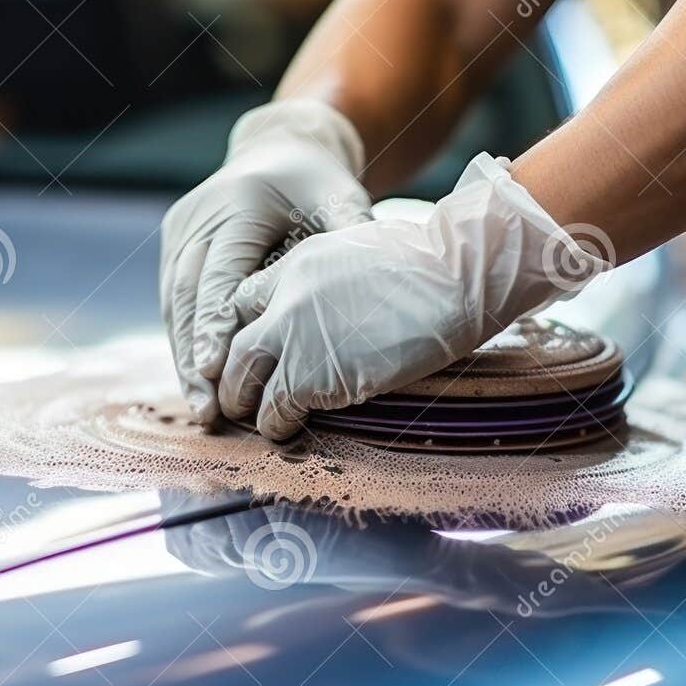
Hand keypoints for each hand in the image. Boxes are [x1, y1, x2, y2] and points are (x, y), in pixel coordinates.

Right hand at [161, 99, 370, 422]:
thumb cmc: (317, 184)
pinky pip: (173, 304)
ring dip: (184, 360)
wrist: (279, 150)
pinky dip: (185, 345)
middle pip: (187, 298)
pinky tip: (197, 385)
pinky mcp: (174, 247)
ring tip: (201, 410)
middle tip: (207, 409)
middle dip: (195, 356)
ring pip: (173, 306)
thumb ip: (350, 235)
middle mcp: (199, 218)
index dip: (215, 323)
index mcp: (237, 206)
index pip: (220, 274)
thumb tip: (376, 281)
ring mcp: (180, 233)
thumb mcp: (339, 199)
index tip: (214, 367)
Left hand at [218, 153, 609, 439]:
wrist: (453, 279)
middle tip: (240, 395)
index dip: (246, 330)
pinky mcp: (312, 377)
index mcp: (297, 264)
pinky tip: (287, 432)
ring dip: (250, 407)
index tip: (257, 352)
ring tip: (261, 421)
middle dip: (233, 375)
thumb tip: (340, 306)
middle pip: (234, 346)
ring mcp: (294, 339)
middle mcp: (284, 300)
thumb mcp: (362, 252)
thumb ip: (333, 281)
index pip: (242, 300)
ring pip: (244, 382)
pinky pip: (277, 410)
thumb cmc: (430, 266)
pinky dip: (277, 426)